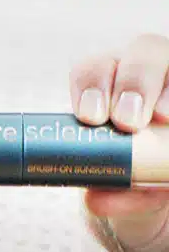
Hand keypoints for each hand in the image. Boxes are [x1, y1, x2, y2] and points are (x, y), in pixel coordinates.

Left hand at [70, 34, 168, 251]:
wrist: (157, 187)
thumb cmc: (128, 177)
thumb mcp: (117, 187)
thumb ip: (108, 190)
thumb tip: (97, 199)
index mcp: (105, 88)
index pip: (91, 70)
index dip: (91, 86)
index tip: (92, 117)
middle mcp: (141, 74)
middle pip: (142, 52)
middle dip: (135, 83)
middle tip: (128, 122)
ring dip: (168, 90)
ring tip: (163, 118)